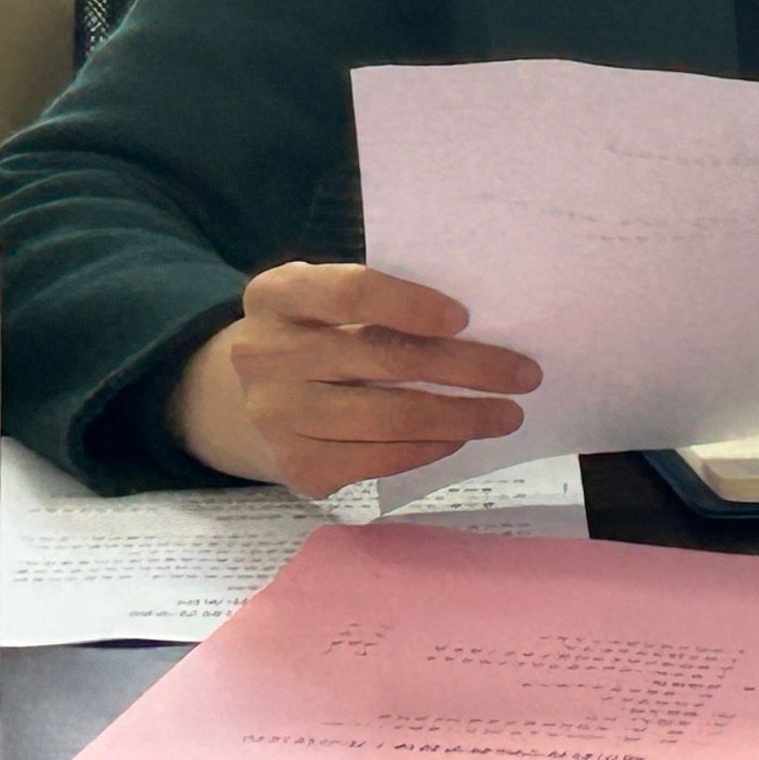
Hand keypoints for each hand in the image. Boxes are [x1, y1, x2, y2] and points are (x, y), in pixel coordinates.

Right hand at [171, 261, 541, 497]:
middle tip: (524, 374)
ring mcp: (279, 416)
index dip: (410, 304)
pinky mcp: (297, 467)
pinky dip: (429, 447)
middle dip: (467, 367)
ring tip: (508, 414)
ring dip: (461, 416)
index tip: (466, 317)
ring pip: (389, 416)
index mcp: (277, 295)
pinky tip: (460, 436)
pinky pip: (379, 459)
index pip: (350, 292)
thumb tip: (477, 321)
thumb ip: (374, 299)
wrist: (234, 398)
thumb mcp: (318, 298)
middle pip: (384, 358)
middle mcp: (267, 354)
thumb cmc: (308, 333)